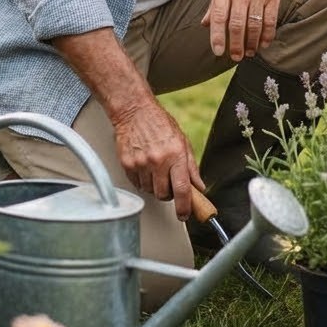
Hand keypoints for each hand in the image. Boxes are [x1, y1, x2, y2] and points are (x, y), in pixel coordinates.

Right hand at [112, 98, 204, 219]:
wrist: (135, 111)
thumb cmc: (160, 124)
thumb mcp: (182, 141)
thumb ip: (191, 166)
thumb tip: (199, 187)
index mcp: (176, 154)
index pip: (182, 189)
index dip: (185, 207)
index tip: (185, 214)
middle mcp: (158, 160)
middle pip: (164, 195)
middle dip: (169, 194)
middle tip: (169, 182)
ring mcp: (141, 163)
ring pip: (150, 191)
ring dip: (155, 186)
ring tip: (156, 169)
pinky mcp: (128, 165)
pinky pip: (137, 184)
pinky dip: (143, 181)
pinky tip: (145, 167)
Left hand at [201, 0, 286, 60]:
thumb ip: (214, 3)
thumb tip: (204, 24)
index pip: (218, 16)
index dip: (217, 36)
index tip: (218, 52)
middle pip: (237, 24)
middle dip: (236, 44)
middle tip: (236, 57)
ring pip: (254, 24)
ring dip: (252, 42)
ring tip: (250, 52)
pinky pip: (270, 18)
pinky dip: (267, 34)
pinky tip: (264, 43)